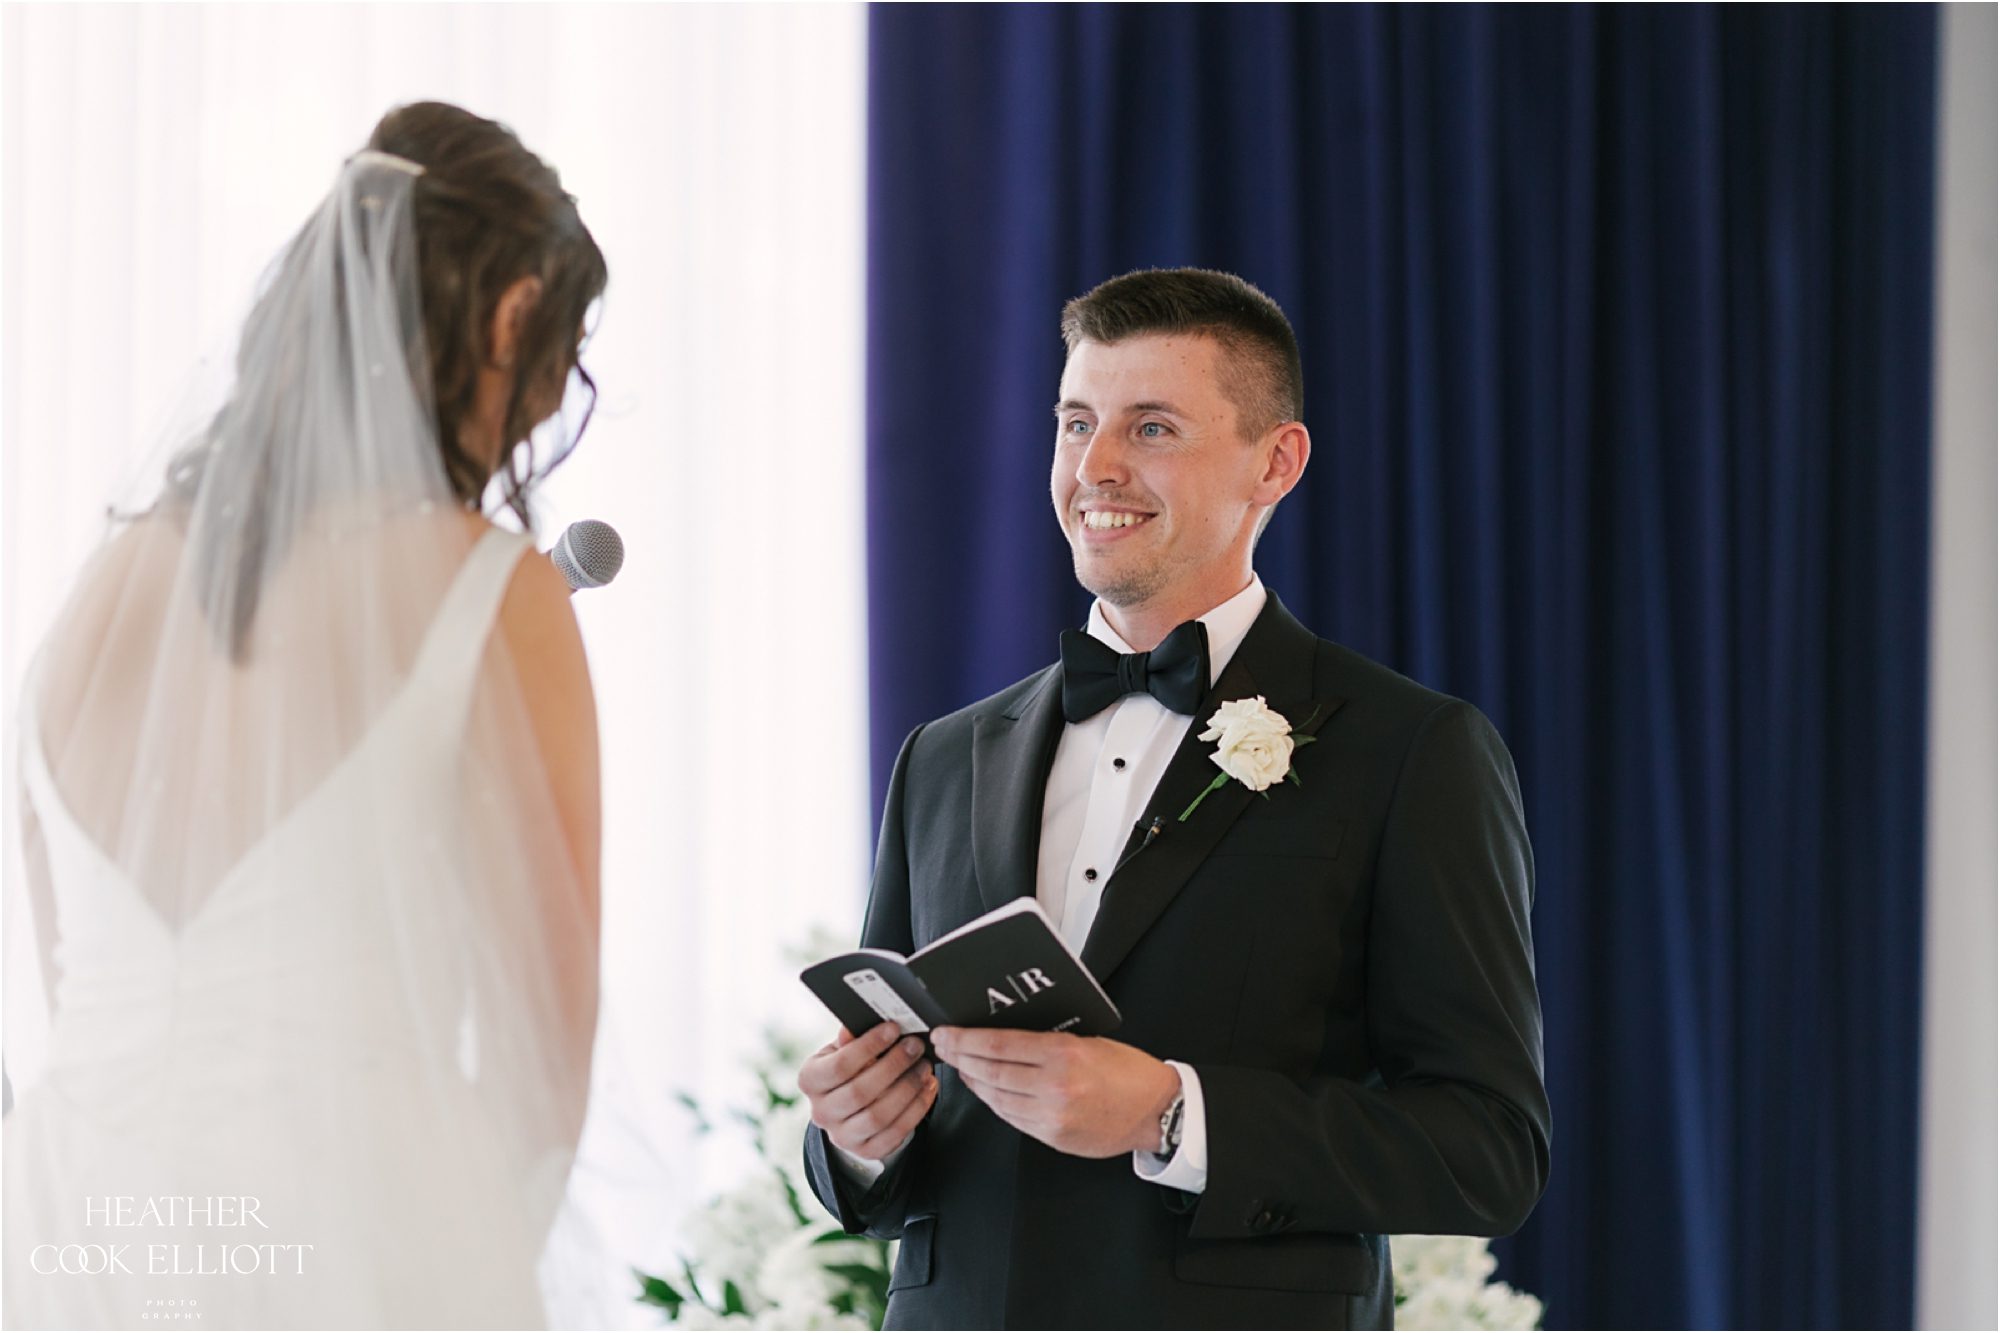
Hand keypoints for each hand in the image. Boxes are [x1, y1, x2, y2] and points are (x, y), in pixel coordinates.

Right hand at [797, 1022, 937, 1161]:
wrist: (849, 1108)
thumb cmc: (848, 1070)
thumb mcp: (842, 1050)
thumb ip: (849, 1040)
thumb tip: (850, 1030)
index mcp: (809, 1080)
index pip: (839, 1065)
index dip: (869, 1046)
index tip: (894, 1029)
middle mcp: (821, 1112)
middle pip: (860, 1092)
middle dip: (894, 1066)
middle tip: (915, 1047)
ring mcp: (842, 1136)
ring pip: (878, 1116)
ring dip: (907, 1089)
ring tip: (924, 1068)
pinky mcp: (866, 1150)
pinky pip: (895, 1134)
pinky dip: (916, 1110)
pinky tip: (928, 1088)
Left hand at [932, 1026, 1179, 1158]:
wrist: (1157, 1111)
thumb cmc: (1128, 1071)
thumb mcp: (1089, 1041)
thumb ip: (1047, 1041)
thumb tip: (1003, 1036)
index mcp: (1064, 1054)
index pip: (998, 1045)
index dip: (965, 1039)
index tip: (946, 1034)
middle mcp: (1054, 1086)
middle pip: (991, 1071)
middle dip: (961, 1058)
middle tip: (944, 1047)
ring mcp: (1052, 1116)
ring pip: (996, 1097)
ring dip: (974, 1081)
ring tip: (961, 1067)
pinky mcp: (1053, 1136)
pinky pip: (1012, 1117)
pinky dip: (994, 1102)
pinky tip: (987, 1090)